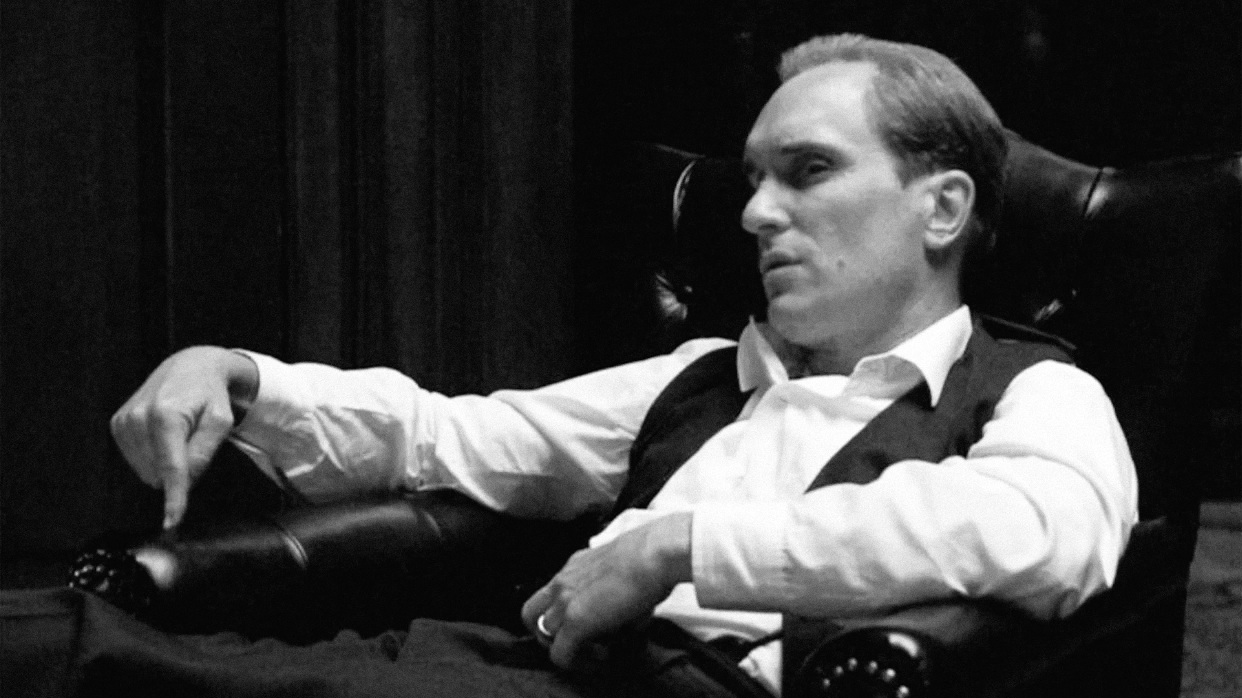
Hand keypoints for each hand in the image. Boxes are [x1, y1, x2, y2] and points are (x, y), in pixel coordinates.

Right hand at [110, 346, 258, 528]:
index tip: (172, 522)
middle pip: (159, 474)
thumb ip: (204, 453)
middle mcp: (138, 418)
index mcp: (166, 415)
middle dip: (180, 472)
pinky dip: (154, 458)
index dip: (174, 498)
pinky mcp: (117, 427)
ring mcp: (123, 423)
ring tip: (179, 435)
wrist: (188, 368)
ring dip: (166, 465)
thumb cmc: (209, 395)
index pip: (171, 467)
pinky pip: (137, 463)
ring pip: (147, 473)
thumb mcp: (221, 422)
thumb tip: (184, 483)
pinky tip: (163, 436)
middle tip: (194, 444)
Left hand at [521, 512, 692, 670]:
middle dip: (553, 633)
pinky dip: (578, 662)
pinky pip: (560, 655)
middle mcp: (562, 582)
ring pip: (545, 636)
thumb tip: (628, 618)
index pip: (548, 595)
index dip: (560, 615)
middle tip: (577, 642)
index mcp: (573, 566)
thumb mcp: (624, 571)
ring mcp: (565, 603)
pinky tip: (601, 656)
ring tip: (595, 651)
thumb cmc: (651, 557)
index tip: (582, 624)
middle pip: (534, 616)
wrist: (654, 554)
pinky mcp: (575, 623)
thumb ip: (614, 591)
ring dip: (567, 647)